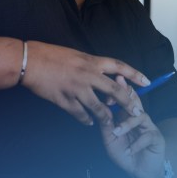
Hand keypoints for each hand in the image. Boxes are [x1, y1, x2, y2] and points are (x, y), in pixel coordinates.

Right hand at [20, 41, 149, 125]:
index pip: (119, 67)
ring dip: (106, 117)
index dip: (135, 74)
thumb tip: (101, 75)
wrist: (29, 61)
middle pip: (115, 91)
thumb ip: (89, 65)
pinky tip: (88, 122)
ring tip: (110, 122)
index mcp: (90, 61)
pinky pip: (79, 114)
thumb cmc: (49, 54)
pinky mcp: (64, 100)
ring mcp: (76, 89)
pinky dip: (85, 119)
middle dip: (128, 103)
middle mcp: (87, 75)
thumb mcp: (75, 54)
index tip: (147, 82)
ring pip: (98, 108)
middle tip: (137, 112)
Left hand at [100, 75, 165, 177]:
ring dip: (127, 124)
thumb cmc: (123, 153)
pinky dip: (137, 143)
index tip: (106, 89)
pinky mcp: (156, 138)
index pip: (123, 98)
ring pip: (140, 116)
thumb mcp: (110, 139)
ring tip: (117, 132)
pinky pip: (147, 136)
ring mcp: (148, 126)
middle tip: (118, 92)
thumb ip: (106, 124)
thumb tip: (101, 107)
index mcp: (125, 116)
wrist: (140, 171)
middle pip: (135, 101)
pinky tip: (129, 150)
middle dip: (127, 95)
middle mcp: (137, 117)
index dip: (116, 92)